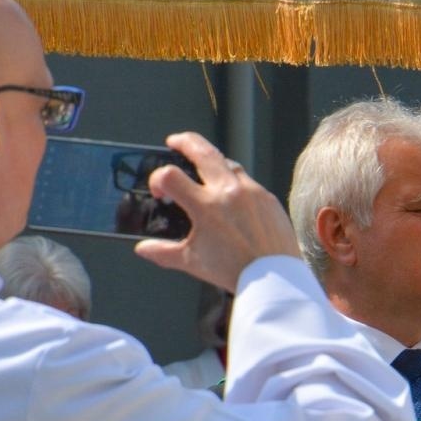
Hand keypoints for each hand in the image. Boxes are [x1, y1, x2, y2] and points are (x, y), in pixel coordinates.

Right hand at [134, 132, 300, 290]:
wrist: (276, 279)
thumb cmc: (235, 271)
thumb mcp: (193, 262)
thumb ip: (164, 252)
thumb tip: (143, 248)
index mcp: (206, 206)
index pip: (170, 175)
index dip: (157, 179)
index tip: (160, 191)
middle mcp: (229, 191)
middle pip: (202, 151)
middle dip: (185, 141)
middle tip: (175, 141)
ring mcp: (252, 191)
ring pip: (228, 163)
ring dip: (212, 161)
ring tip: (203, 166)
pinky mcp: (268, 198)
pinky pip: (248, 181)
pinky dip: (235, 182)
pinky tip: (230, 193)